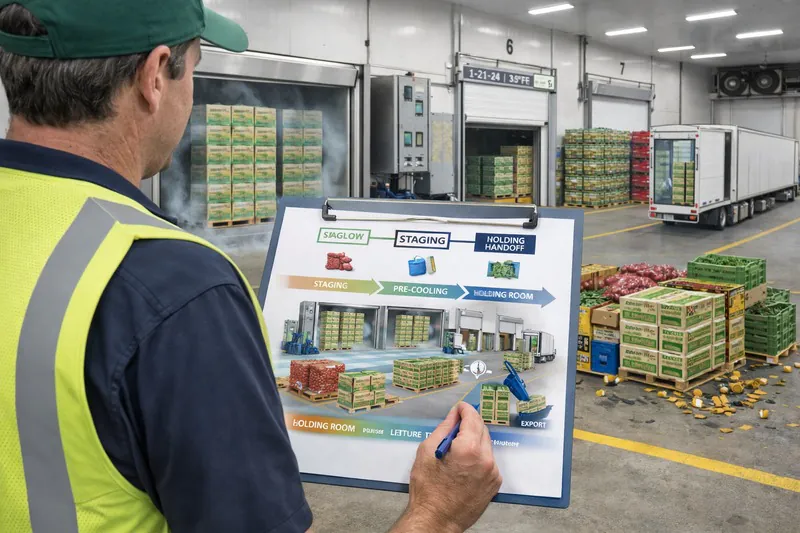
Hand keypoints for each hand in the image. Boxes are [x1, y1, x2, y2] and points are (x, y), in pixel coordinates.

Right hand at [390, 402, 501, 532]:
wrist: (437, 519)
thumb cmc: (428, 489)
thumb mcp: (427, 451)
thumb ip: (444, 429)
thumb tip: (454, 415)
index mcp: (469, 449)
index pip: (472, 418)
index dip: (465, 409)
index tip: (460, 408)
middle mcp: (486, 459)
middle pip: (482, 429)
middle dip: (469, 425)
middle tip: (454, 427)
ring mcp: (493, 472)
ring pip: (486, 445)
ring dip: (474, 442)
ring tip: (456, 451)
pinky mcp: (495, 483)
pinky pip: (488, 460)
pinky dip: (478, 457)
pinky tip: (463, 465)